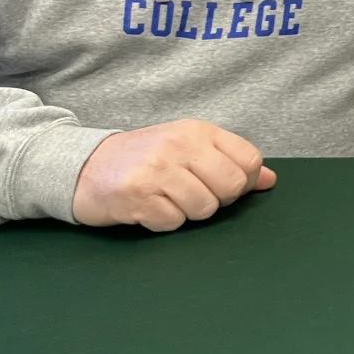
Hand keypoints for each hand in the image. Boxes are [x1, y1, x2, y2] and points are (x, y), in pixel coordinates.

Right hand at [72, 120, 276, 231]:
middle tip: (192, 194)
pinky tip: (149, 208)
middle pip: (231, 186)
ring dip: (188, 213)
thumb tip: (270, 179)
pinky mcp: (137, 196)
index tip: (221, 183)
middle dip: (218, 200)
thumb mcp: (188, 149)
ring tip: (167, 199)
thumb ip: (229, 162)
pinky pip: (173, 222)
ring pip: (204, 208)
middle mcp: (179, 145)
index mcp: (197, 131)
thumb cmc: (143, 159)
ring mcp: (157, 170)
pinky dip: (164, 222)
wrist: (83, 167)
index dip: (243, 181)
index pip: (249, 160)